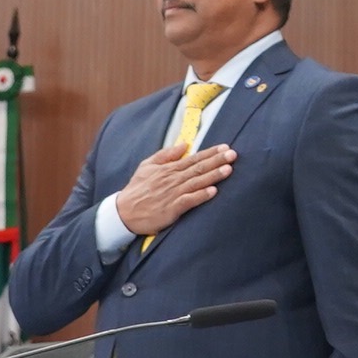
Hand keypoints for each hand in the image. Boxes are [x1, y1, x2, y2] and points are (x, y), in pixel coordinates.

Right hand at [112, 141, 235, 239]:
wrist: (124, 212)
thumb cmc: (137, 189)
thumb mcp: (147, 166)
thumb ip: (166, 155)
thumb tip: (184, 144)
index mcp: (168, 169)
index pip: (193, 159)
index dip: (210, 153)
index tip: (225, 148)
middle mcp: (172, 179)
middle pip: (198, 168)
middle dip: (216, 161)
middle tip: (233, 154)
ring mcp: (172, 194)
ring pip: (196, 183)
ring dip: (213, 176)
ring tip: (228, 170)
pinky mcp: (171, 209)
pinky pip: (189, 201)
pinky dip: (201, 196)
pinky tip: (213, 192)